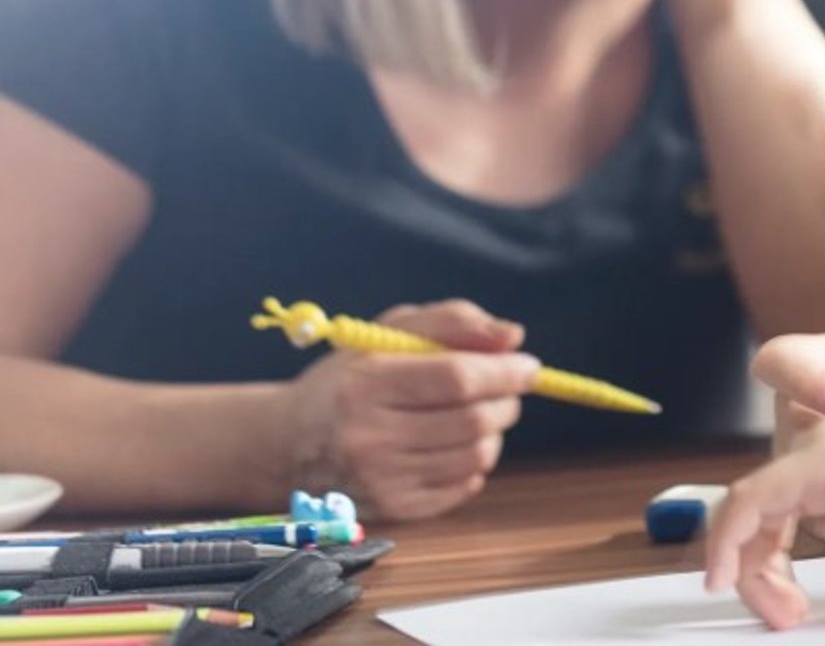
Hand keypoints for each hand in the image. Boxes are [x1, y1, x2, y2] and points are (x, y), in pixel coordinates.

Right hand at [279, 299, 537, 520]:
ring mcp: (380, 480)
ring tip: (476, 414)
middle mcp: (369, 437)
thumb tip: (512, 336)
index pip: (457, 379)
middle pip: (473, 420)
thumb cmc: (350, 377)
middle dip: (506, 400)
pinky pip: (463, 486)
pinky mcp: (392, 510)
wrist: (288, 442)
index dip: (504, 371)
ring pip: (476, 455)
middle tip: (506, 388)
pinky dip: (473, 462)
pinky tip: (453, 444)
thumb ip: (453, 321)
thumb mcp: (390, 331)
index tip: (528, 365)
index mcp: (366, 384)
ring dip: (493, 431)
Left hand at [705, 379, 824, 630]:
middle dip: (758, 573)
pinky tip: (726, 581)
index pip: (784, 508)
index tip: (793, 606)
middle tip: (787, 617)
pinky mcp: (815, 464)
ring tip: (780, 615)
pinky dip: (726, 544)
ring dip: (746, 572)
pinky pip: (744, 506)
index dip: (776, 560)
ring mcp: (818, 452)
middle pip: (757, 515)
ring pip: (744, 514)